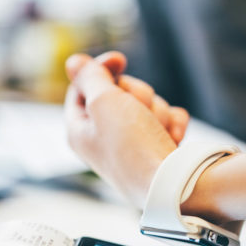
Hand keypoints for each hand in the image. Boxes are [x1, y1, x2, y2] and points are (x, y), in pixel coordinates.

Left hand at [65, 52, 188, 206]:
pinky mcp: (156, 149)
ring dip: (157, 111)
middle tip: (138, 112)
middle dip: (136, 95)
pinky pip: (166, 119)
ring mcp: (131, 145)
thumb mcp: (104, 102)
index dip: (101, 70)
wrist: (172, 185)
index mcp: (80, 130)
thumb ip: (90, 76)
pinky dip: (172, 124)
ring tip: (157, 132)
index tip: (120, 60)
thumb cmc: (133, 146)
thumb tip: (73, 61)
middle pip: (118, 92)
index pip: (81, 87)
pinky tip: (172, 139)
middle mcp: (102, 138)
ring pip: (146, 104)